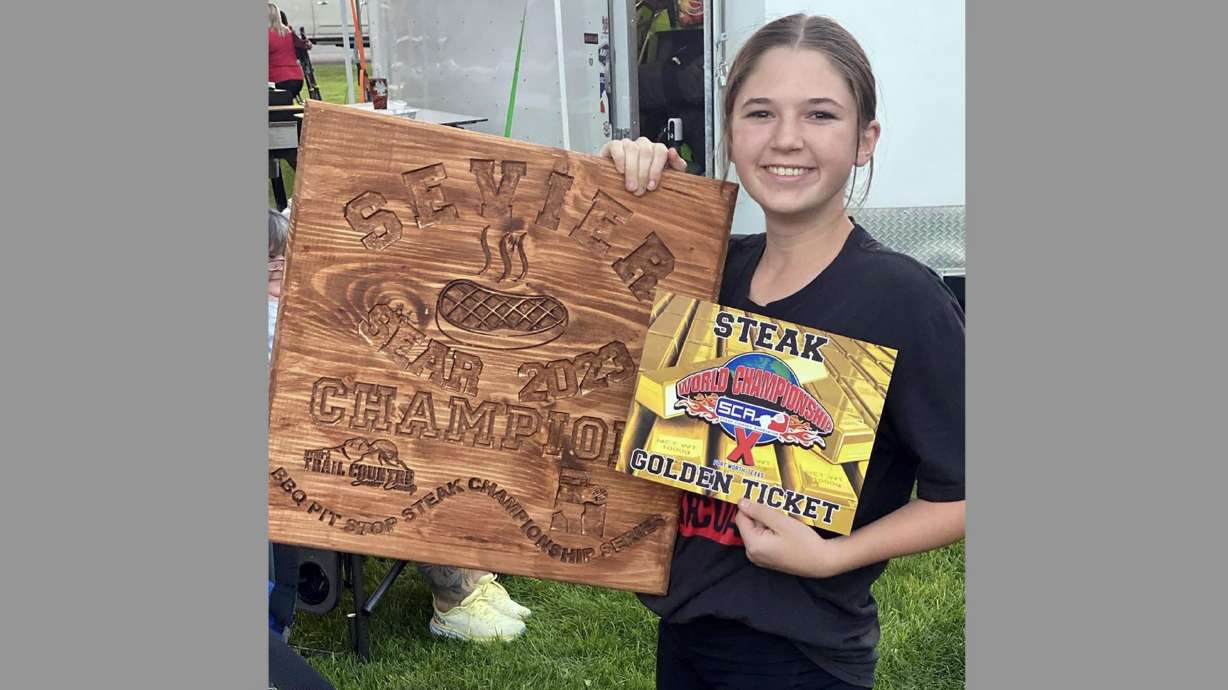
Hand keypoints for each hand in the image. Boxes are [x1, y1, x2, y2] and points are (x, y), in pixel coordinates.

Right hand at [598, 137, 686, 195]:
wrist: (621, 187)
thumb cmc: (646, 182)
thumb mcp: (667, 177)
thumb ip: (676, 165)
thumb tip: (673, 152)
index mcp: (657, 150)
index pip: (660, 151)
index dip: (656, 169)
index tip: (652, 186)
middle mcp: (643, 145)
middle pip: (646, 152)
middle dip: (643, 174)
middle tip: (639, 190)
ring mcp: (628, 144)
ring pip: (632, 149)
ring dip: (632, 170)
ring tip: (631, 186)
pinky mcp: (613, 146)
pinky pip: (616, 146)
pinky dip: (619, 159)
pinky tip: (621, 171)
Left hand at [734, 499, 849, 578]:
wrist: (822, 562)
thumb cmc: (804, 542)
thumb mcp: (781, 521)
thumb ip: (759, 511)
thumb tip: (741, 502)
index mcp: (752, 544)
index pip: (741, 517)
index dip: (750, 505)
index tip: (763, 497)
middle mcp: (752, 553)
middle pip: (749, 525)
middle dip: (760, 514)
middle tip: (777, 508)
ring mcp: (760, 558)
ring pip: (757, 531)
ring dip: (768, 521)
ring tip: (784, 518)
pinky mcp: (769, 558)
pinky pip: (764, 539)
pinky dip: (772, 530)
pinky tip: (785, 528)